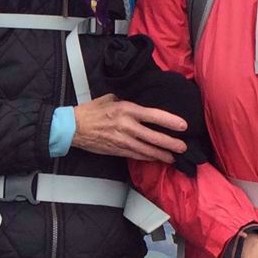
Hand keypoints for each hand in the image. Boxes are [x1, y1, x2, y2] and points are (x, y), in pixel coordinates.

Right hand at [71, 94, 186, 162]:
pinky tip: (156, 159)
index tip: (182, 125)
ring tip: (174, 157)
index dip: (170, 121)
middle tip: (184, 147)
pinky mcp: (118, 150)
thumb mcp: (110, 99)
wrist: (73, 128)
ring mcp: (122, 140)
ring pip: (147, 150)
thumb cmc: (91, 111)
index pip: (153, 115)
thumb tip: (140, 105)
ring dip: (162, 155)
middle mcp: (126, 126)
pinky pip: (137, 155)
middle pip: (154, 137)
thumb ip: (127, 102)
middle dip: (171, 143)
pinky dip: (148, 157)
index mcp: (126, 110)